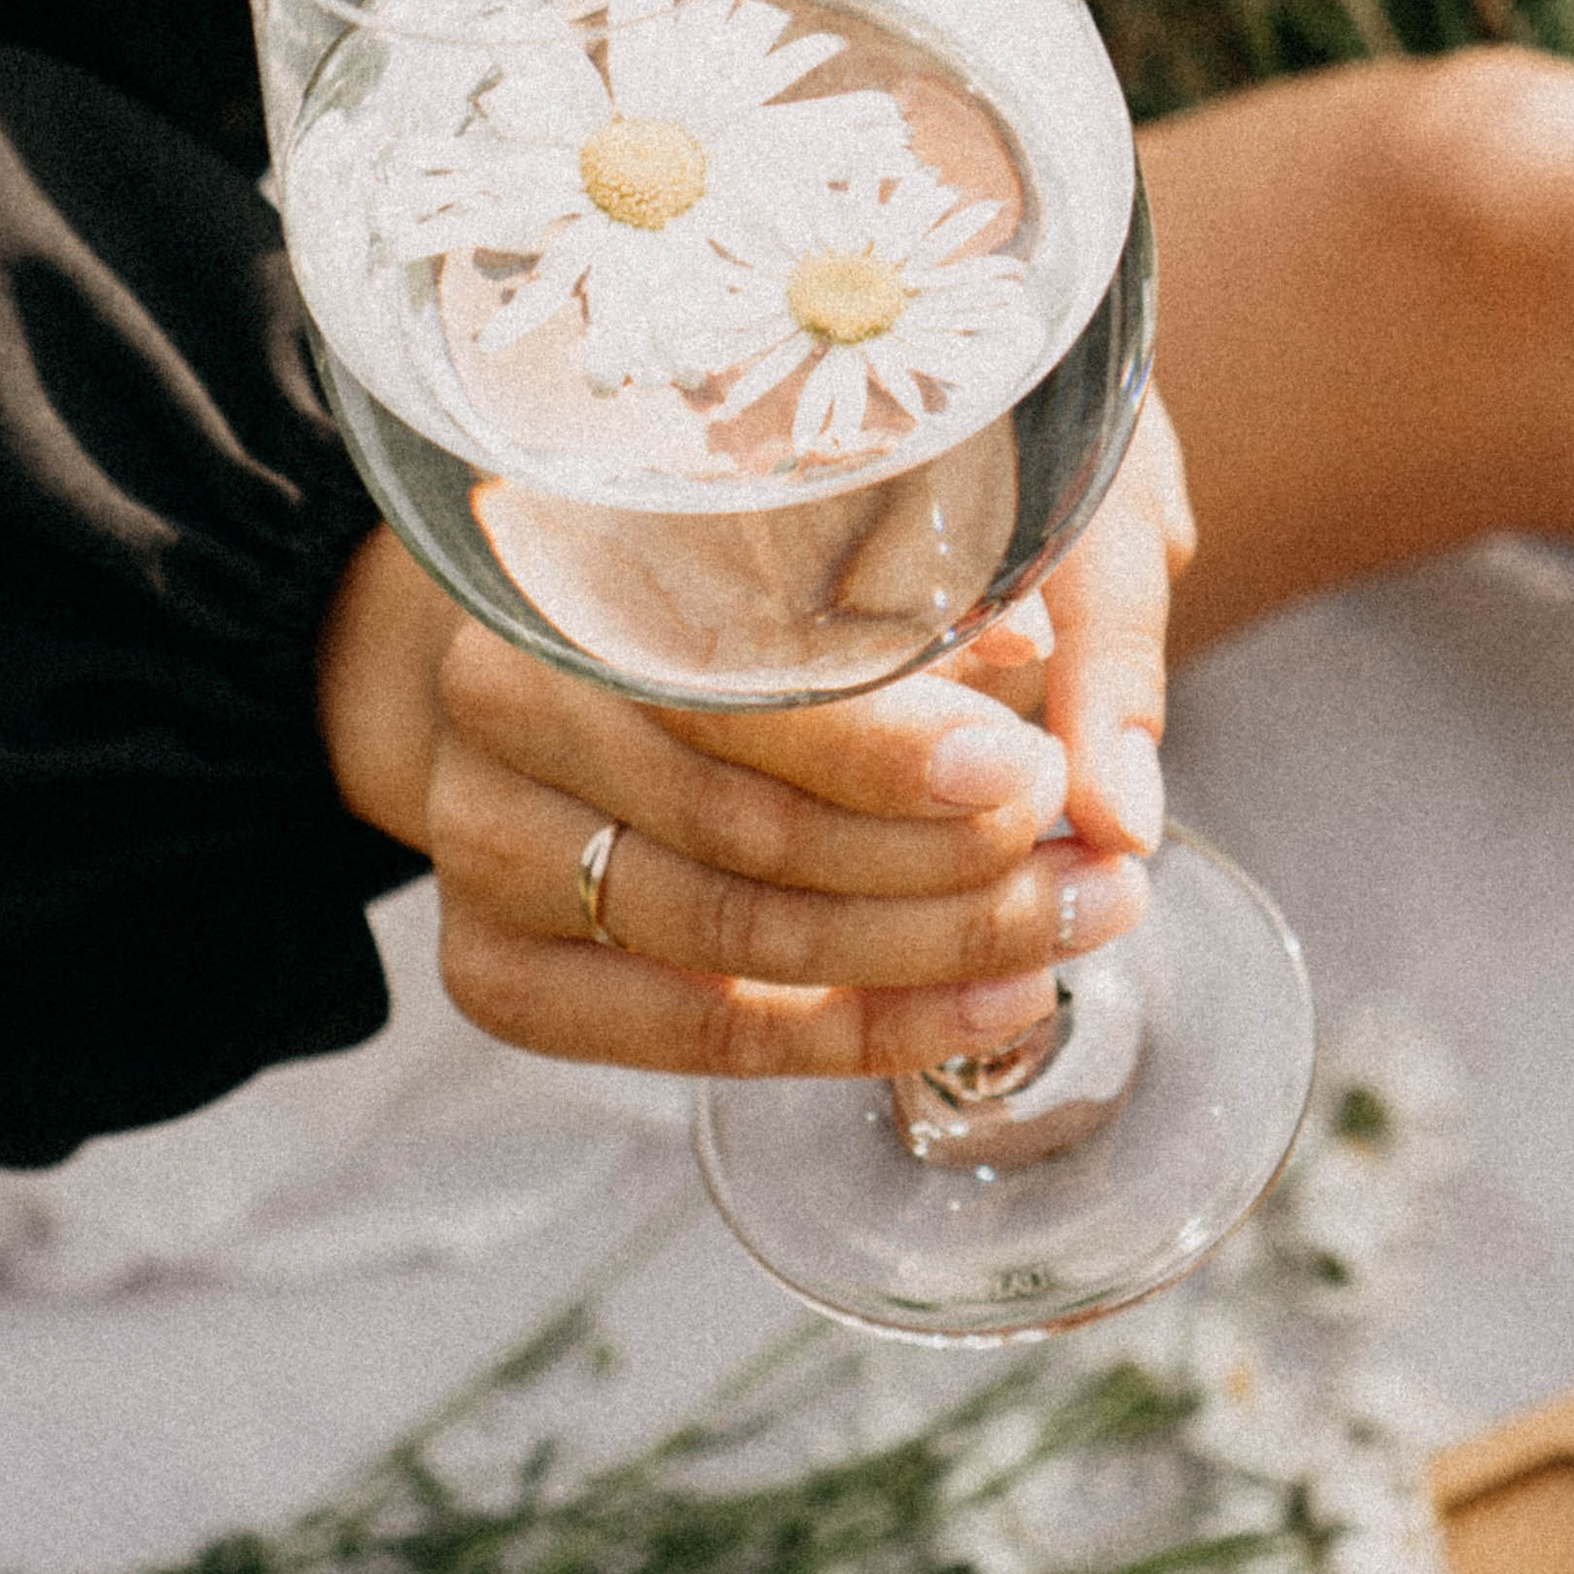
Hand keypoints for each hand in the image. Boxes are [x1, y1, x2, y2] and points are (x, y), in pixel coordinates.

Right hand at [314, 389, 1193, 1075]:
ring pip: (735, 938)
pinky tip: (977, 1010)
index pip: (736, 690)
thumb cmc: (712, 579)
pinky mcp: (493, 968)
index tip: (1029, 773)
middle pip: (748, 830)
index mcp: (560, 568)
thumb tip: (1040, 647)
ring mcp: (481, 847)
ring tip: (1068, 937)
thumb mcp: (809, 539)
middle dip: (947, 866)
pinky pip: (694, 1034)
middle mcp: (496, 706)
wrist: (552, 667)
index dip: (889, 746)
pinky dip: (852, 1032)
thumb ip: (911, 585)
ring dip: (928, 956)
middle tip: (1092, 872)